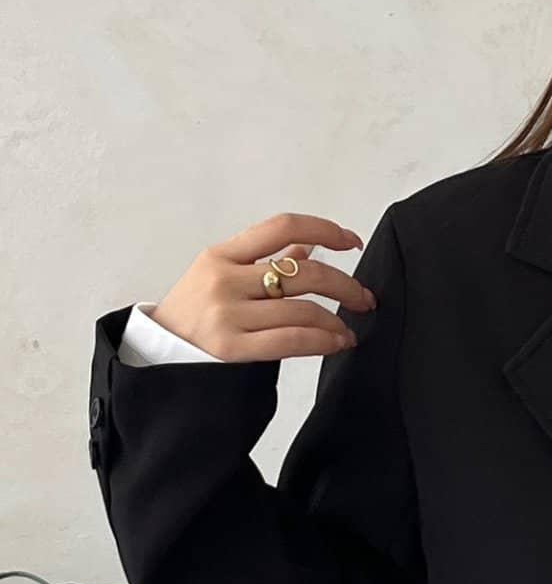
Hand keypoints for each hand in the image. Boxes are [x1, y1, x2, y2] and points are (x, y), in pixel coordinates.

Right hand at [148, 212, 375, 361]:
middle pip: (303, 271)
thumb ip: (262, 261)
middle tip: (363, 299)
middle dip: (345, 285)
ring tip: (347, 331)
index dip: (325, 229)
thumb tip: (306, 245)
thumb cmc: (191, 316)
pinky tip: (336, 343)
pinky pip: (293, 340)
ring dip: (337, 321)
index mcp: (221, 254)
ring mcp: (227, 313)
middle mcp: (224, 278)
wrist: (155, 357)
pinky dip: (324, 341)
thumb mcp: (218, 276)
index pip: (283, 226)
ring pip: (303, 309)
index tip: (351, 242)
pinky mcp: (232, 348)